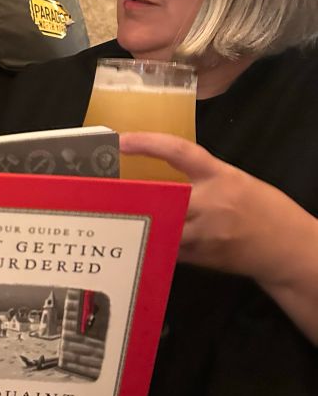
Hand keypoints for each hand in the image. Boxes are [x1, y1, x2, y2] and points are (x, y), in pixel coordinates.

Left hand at [120, 132, 279, 276]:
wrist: (289, 248)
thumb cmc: (263, 209)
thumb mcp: (236, 181)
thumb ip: (202, 178)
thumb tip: (161, 178)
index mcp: (220, 175)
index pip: (179, 151)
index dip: (148, 143)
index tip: (122, 140)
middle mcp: (212, 201)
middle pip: (161, 195)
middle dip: (135, 194)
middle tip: (106, 190)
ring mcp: (206, 232)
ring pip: (161, 225)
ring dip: (141, 222)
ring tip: (117, 218)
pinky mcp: (202, 256)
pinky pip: (169, 248)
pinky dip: (156, 243)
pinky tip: (144, 241)